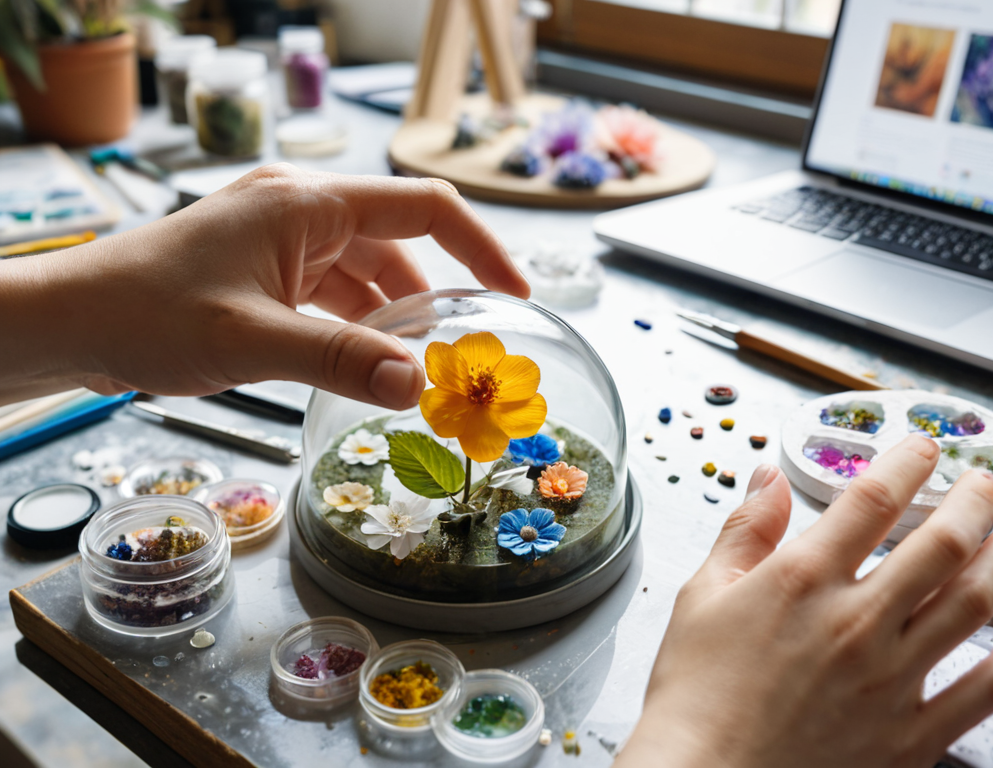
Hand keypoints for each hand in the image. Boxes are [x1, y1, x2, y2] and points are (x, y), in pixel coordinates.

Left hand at [0, 165, 528, 406]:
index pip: (423, 210)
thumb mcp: (252, 340)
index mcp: (308, 206)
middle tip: (464, 357)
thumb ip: (341, 360)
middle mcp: (302, 213)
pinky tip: (366, 365)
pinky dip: (357, 327)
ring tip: (419, 371)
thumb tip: (419, 387)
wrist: (70, 321)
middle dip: (435, 301)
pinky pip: (332, 294)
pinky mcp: (265, 270)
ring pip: (367, 275)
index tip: (514, 296)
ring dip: (394, 320)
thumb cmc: (145, 313)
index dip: (479, 248)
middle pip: (399, 246)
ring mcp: (282, 241)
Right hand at [616, 436, 992, 767]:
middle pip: (940, 542)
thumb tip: (766, 479)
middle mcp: (855, 621)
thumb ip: (744, 531)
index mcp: (801, 580)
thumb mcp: (701, 596)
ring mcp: (891, 678)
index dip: (906, 461)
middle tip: (984, 480)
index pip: (871, 500)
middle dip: (973, 499)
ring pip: (973, 602)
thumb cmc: (697, 692)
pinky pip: (987, 689)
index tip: (923, 445)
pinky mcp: (910, 733)